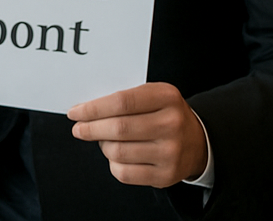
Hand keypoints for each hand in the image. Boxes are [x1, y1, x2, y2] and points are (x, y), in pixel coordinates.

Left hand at [67, 82, 207, 187]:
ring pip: (118, 152)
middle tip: (78, 128)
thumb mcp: (152, 95)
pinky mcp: (166, 176)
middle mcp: (171, 124)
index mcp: (166, 97)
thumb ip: (125, 98)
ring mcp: (170, 152)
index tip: (75, 112)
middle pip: (118, 128)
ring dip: (102, 146)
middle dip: (90, 128)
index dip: (93, 108)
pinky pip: (125, 173)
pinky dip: (112, 164)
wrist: (197, 141)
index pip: (121, 102)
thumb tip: (87, 110)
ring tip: (101, 139)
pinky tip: (114, 155)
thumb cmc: (165, 113)